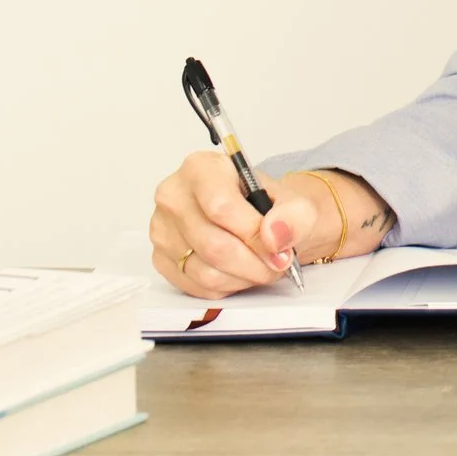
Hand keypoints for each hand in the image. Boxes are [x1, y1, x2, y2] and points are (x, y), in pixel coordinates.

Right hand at [148, 155, 385, 299]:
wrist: (254, 218)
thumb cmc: (265, 205)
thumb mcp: (292, 200)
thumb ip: (294, 214)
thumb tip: (275, 236)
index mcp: (201, 168)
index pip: (221, 208)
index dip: (255, 235)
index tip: (280, 249)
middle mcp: (173, 196)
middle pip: (214, 245)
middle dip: (255, 263)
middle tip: (277, 264)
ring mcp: (163, 230)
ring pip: (206, 272)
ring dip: (244, 278)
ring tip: (261, 266)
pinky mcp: (162, 260)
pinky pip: (198, 287)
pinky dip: (228, 286)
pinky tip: (241, 272)